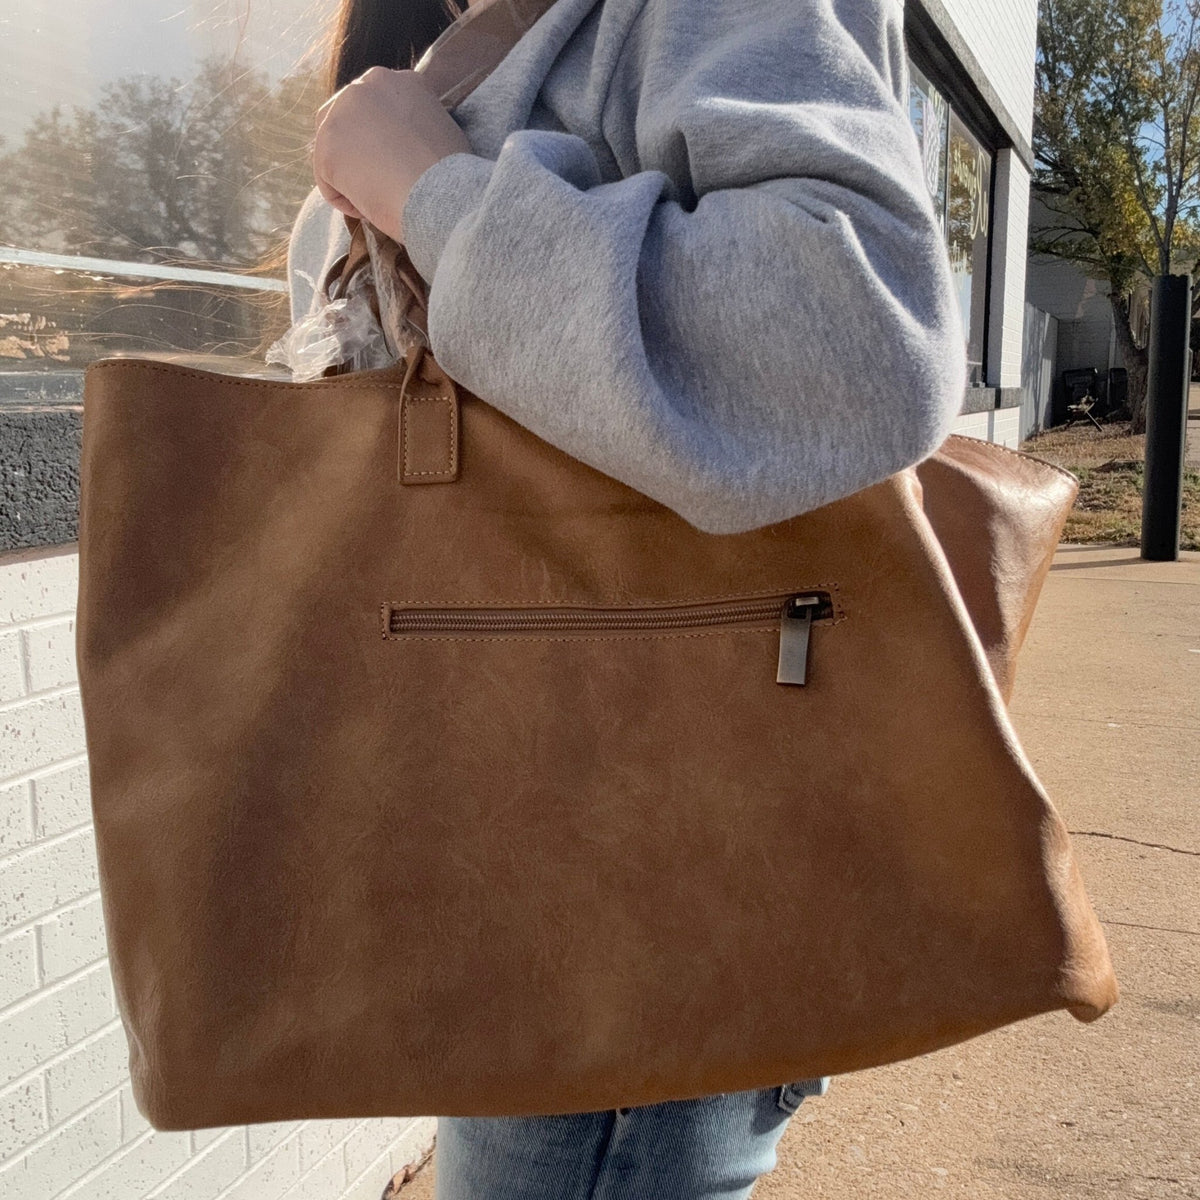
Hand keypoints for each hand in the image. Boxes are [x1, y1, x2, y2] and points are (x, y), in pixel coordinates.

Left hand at [313, 67, 471, 242]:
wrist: (443, 196)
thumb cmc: (451, 178)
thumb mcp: (441, 133)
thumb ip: (415, 126)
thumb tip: (403, 146)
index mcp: (401, 80)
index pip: (374, 108)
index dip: (379, 141)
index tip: (395, 166)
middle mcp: (367, 85)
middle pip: (342, 120)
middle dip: (354, 153)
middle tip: (377, 183)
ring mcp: (342, 113)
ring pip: (333, 150)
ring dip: (350, 177)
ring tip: (378, 198)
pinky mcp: (326, 147)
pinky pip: (327, 180)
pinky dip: (345, 199)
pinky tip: (369, 208)